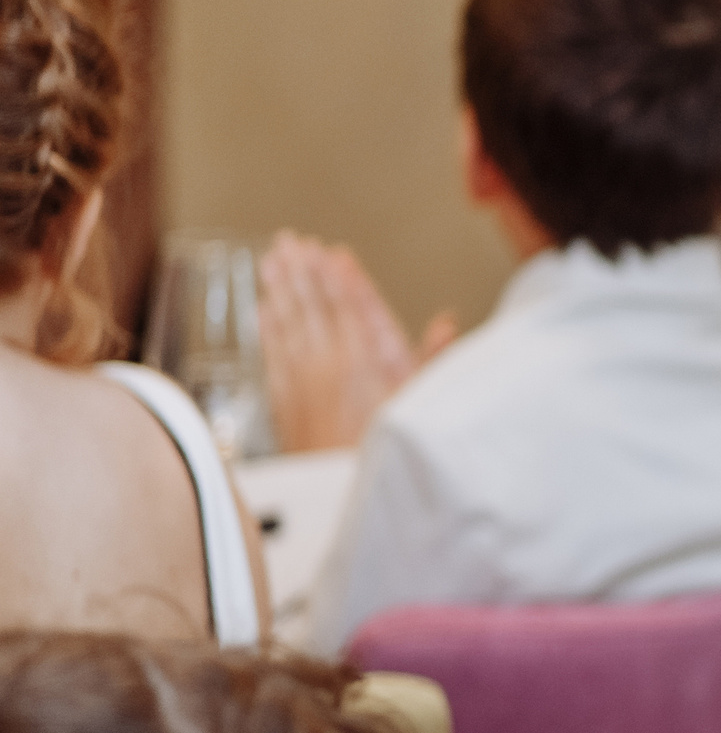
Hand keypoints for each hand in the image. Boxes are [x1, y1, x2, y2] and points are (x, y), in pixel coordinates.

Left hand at [259, 231, 454, 450]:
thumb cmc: (387, 449)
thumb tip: (446, 324)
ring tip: (270, 260)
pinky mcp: (283, 397)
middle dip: (302, 270)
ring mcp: (302, 377)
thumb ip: (435, 359)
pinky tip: (262, 309)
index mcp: (369, 358)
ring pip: (287, 320)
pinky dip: (266, 326)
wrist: (343, 491)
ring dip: (278, 288)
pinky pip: (271, 350)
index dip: (342, 276)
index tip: (332, 253)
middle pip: (314, 304)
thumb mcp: (425, 402)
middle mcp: (332, 362)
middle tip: (290, 241)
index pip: (352, 304)